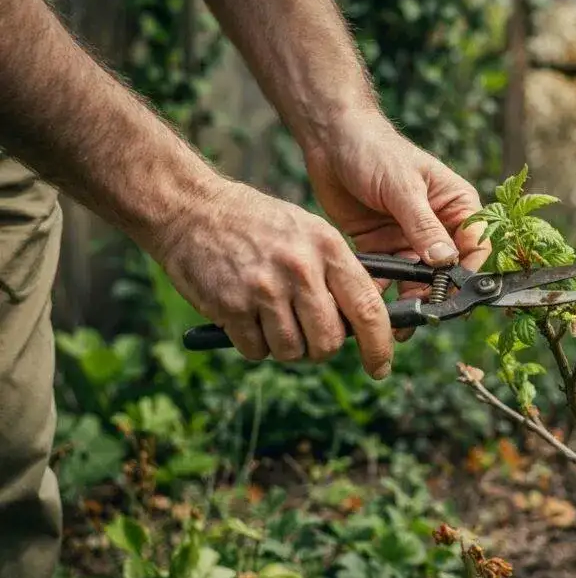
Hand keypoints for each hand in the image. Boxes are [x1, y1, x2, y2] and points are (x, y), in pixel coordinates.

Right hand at [151, 179, 393, 377]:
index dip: (378, 346)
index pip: (368, 309)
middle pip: (329, 341)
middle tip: (308, 334)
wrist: (193, 210)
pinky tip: (247, 316)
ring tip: (272, 317)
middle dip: (321, 348)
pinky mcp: (231, 306)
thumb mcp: (309, 232)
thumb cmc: (258, 225)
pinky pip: (256, 351)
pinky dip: (254, 344)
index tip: (380, 367)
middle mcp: (300, 269)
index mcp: (328, 248)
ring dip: (285, 346)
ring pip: (292, 351)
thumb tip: (363, 323)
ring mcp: (264, 289)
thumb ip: (337, 273)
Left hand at [302, 108, 490, 335]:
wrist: (331, 140)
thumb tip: (445, 263)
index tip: (453, 294)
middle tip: (422, 314)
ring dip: (409, 299)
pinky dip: (380, 292)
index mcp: (456, 205)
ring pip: (417, 280)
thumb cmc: (375, 151)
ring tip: (397, 321)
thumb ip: (423, 226)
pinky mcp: (382, 246)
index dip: (467, 272)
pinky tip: (371, 304)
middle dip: (436, 294)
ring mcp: (409, 239)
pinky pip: (386, 277)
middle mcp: (438, 226)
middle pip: (447, 270)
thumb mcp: (402, 187)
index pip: (475, 246)